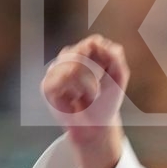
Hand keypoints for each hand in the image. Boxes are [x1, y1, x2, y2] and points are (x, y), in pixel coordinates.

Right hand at [41, 34, 127, 167]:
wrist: (96, 126)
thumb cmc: (107, 102)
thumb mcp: (119, 76)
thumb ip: (115, 55)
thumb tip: (96, 41)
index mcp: (87, 52)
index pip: (93, 42)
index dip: (102, 59)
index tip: (106, 75)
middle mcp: (70, 57)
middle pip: (81, 52)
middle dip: (93, 73)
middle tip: (96, 90)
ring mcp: (56, 70)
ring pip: (71, 66)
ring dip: (84, 85)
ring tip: (86, 96)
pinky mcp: (47, 85)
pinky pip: (60, 80)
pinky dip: (71, 91)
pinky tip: (74, 98)